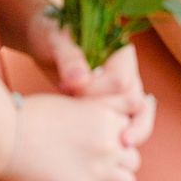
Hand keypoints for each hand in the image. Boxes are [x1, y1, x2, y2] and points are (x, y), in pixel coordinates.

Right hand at [0, 92, 142, 180]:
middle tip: (97, 170)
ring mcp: (98, 170)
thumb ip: (96, 114)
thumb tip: (113, 126)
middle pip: (133, 161)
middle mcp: (111, 144)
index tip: (99, 146)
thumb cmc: (27, 116)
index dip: (116, 141)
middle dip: (117, 165)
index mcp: (109, 119)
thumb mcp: (70, 103)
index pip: (130, 134)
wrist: (0, 135)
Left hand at [33, 19, 158, 147]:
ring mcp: (120, 91)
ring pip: (137, 116)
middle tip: (117, 138)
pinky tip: (100, 147)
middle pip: (139, 103)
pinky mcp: (108, 104)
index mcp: (122, 53)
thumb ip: (69, 59)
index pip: (121, 81)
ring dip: (129, 132)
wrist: (42, 41)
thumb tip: (79, 82)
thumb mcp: (57, 40)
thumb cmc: (50, 33)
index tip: (68, 87)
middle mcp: (127, 73)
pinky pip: (122, 122)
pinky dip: (115, 135)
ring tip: (118, 147)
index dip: (97, 90)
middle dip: (129, 121)